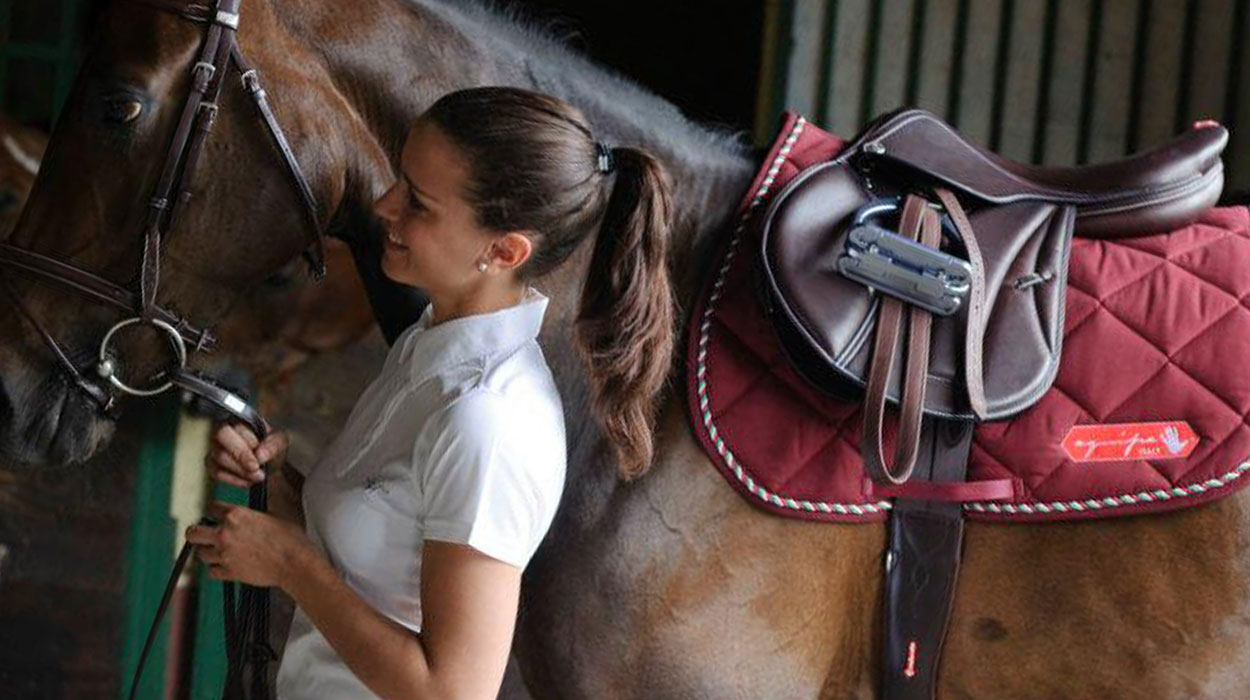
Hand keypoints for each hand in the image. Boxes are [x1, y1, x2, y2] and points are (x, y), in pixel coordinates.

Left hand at [185, 500, 317, 588]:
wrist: (295, 563)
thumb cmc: (290, 537)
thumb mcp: (277, 510)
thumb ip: (260, 504)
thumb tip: (266, 487)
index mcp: (236, 515)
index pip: (210, 508)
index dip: (215, 511)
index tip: (218, 515)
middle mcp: (225, 534)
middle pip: (193, 533)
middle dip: (197, 532)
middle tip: (205, 534)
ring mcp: (225, 555)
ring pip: (200, 553)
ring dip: (208, 551)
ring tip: (220, 550)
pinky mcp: (230, 572)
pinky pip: (212, 571)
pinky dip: (218, 568)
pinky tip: (227, 564)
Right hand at [206, 423, 288, 486]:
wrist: (271, 457)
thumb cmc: (272, 444)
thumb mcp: (280, 441)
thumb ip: (273, 445)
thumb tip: (260, 455)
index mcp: (239, 419)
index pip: (232, 430)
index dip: (242, 450)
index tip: (256, 463)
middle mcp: (223, 431)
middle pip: (219, 446)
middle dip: (239, 461)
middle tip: (255, 470)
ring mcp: (215, 447)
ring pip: (216, 459)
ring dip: (239, 472)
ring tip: (256, 475)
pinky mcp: (213, 463)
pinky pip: (216, 472)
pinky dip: (233, 479)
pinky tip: (247, 480)